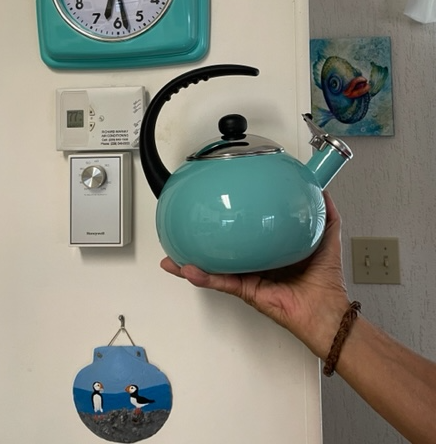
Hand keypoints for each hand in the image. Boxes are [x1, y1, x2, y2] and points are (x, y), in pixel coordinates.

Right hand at [160, 191, 349, 357]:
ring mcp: (248, 279)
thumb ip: (324, 213)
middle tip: (187, 230)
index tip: (219, 211)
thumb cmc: (326, 281)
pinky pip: (221, 282)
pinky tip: (188, 268)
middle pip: (224, 253)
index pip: (246, 236)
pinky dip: (203, 276)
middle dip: (203, 244)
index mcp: (270, 252)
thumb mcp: (327, 236)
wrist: (326, 309)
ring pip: (215, 269)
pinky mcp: (246, 291)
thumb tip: (320, 190)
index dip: (232, 225)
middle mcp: (256, 265)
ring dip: (191, 263)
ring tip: (173, 255)